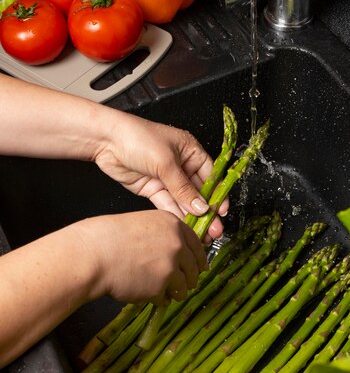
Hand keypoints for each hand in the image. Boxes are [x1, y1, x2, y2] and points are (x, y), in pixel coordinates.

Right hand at [71, 210, 207, 305]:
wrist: (93, 255)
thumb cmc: (108, 238)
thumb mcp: (142, 225)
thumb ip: (163, 236)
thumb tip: (176, 253)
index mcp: (172, 224)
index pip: (196, 244)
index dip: (199, 258)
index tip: (201, 267)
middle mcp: (177, 243)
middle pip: (194, 267)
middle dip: (190, 278)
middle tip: (185, 285)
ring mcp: (171, 265)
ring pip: (183, 285)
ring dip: (176, 291)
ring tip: (164, 293)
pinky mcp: (161, 286)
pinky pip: (166, 298)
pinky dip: (159, 299)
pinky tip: (148, 295)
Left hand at [93, 114, 227, 241]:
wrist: (106, 140)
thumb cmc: (138, 138)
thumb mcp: (166, 162)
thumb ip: (183, 188)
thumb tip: (201, 207)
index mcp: (190, 151)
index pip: (210, 176)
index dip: (217, 194)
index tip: (221, 211)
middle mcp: (181, 165)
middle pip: (198, 192)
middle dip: (206, 210)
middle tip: (214, 229)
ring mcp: (166, 178)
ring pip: (183, 201)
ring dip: (192, 217)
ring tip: (201, 233)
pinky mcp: (153, 188)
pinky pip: (168, 204)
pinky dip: (175, 215)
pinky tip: (184, 226)